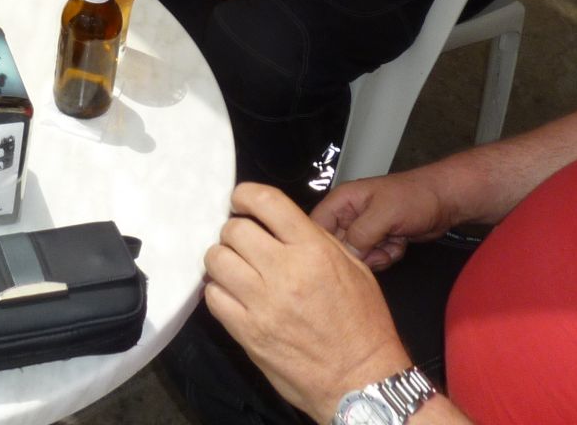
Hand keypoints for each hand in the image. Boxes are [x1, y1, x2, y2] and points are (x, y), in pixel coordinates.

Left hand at [204, 182, 413, 422]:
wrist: (362, 381)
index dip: (245, 195)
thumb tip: (279, 223)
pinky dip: (219, 291)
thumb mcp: (354, 268)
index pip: (265, 202)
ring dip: (223, 260)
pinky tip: (233, 294)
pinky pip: (213, 297)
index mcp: (313, 251)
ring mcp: (263, 304)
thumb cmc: (363, 327)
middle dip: (235, 231)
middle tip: (243, 242)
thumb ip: (315, 239)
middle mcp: (285, 273)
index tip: (240, 200)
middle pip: (233, 230)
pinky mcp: (248, 333)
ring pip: (216, 260)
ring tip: (236, 268)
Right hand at [310, 170, 452, 270]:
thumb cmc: (415, 197)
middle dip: (357, 253)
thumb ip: (361, 234)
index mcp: (343, 201)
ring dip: (376, 256)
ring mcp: (365, 229)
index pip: (316, 224)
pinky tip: (399, 244)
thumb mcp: (385, 214)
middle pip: (337, 244)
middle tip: (376, 250)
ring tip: (391, 243)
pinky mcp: (379, 240)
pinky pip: (373, 258)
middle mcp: (349, 215)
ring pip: (357, 255)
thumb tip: (345, 254)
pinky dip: (387, 256)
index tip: (335, 260)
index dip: (322, 243)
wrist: (445, 201)